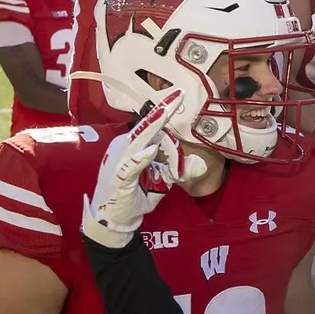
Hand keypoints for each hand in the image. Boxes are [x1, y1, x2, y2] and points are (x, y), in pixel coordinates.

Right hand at [81, 89, 204, 249]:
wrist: (113, 218)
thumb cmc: (135, 195)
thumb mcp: (162, 182)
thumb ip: (177, 170)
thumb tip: (201, 164)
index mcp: (133, 146)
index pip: (153, 127)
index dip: (167, 116)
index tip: (179, 99)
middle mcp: (124, 148)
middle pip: (146, 127)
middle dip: (162, 110)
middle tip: (178, 94)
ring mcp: (118, 162)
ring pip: (138, 141)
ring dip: (154, 128)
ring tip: (166, 112)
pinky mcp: (117, 178)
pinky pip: (129, 166)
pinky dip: (140, 158)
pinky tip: (151, 150)